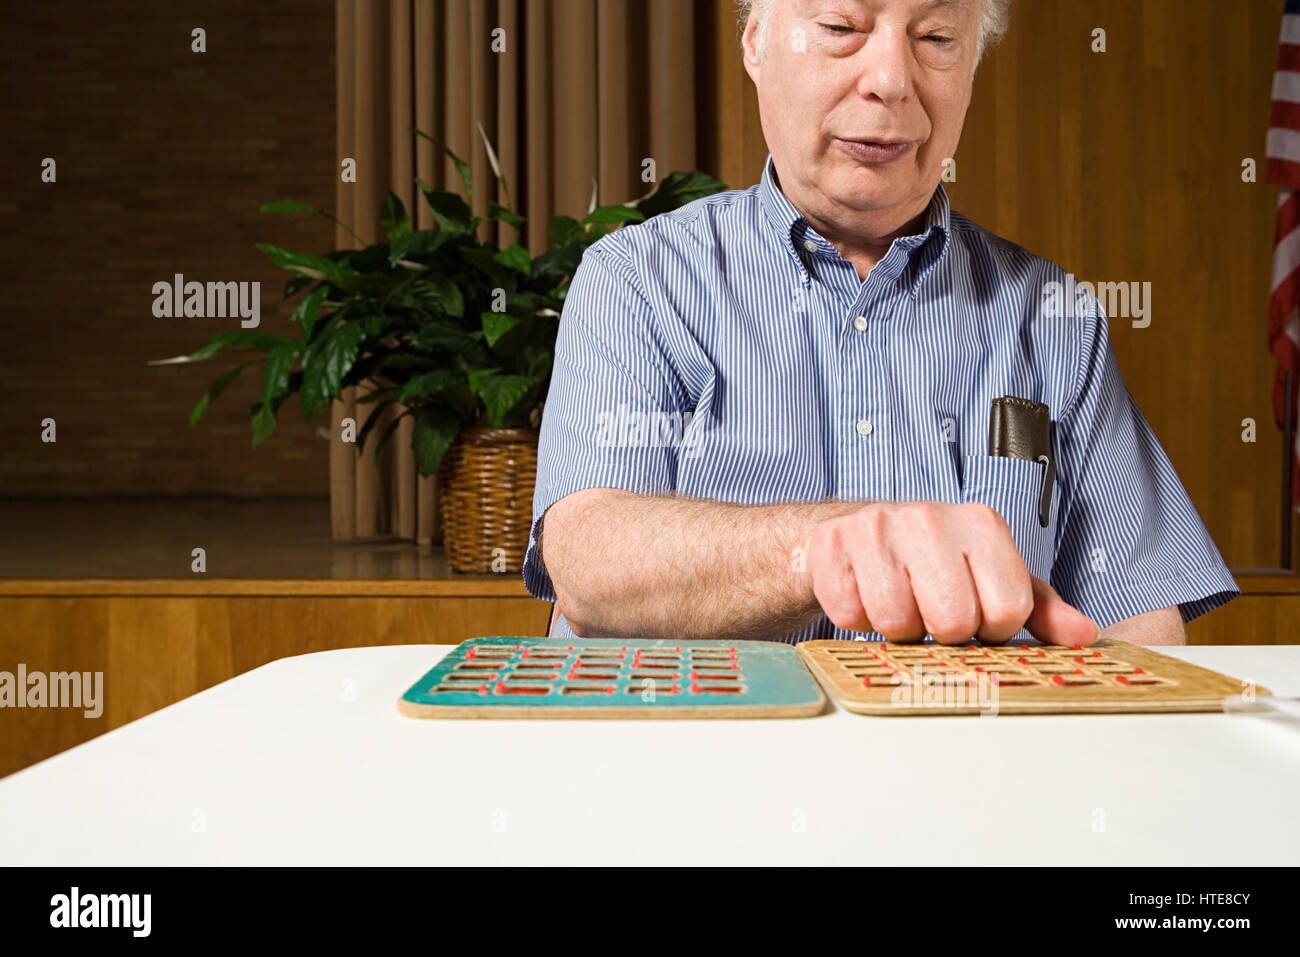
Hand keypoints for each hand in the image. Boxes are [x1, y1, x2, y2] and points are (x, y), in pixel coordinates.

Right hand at [801, 501, 1099, 645]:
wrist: (849, 535)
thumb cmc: (930, 562)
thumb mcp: (990, 577)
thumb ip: (1038, 607)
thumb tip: (1084, 635)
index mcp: (981, 523)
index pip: (1006, 611)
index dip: (989, 629)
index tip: (973, 614)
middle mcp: (930, 517)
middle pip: (952, 621)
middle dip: (939, 631)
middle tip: (929, 610)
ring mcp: (877, 527)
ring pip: (897, 623)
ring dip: (895, 628)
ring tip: (896, 601)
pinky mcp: (831, 546)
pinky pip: (850, 616)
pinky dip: (854, 618)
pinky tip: (862, 593)